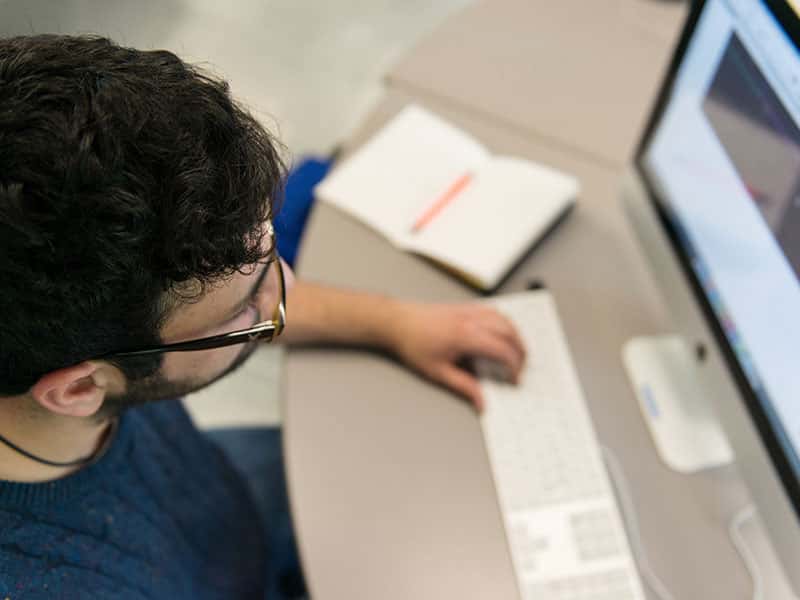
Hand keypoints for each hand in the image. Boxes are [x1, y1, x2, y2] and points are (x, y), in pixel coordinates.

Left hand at [386, 301, 526, 411]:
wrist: (397, 322)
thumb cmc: (413, 343)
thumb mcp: (438, 372)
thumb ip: (464, 387)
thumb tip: (481, 401)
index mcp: (466, 336)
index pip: (502, 349)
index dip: (514, 366)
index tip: (514, 379)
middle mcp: (471, 319)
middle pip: (509, 332)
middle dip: (520, 351)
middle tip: (520, 368)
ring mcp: (469, 310)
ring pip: (504, 318)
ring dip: (515, 335)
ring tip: (516, 352)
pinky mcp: (465, 306)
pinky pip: (493, 311)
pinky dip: (504, 323)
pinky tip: (502, 334)